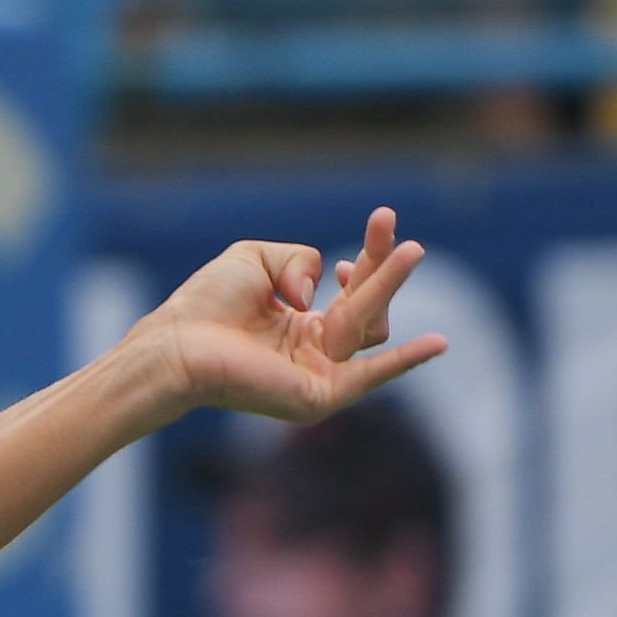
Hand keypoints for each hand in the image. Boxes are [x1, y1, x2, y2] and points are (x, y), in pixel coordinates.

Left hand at [134, 207, 446, 424]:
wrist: (177, 342)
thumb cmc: (205, 304)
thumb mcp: (256, 259)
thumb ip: (299, 259)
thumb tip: (318, 290)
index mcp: (300, 324)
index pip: (352, 291)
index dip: (370, 257)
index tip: (380, 220)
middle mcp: (314, 352)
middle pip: (366, 306)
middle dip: (384, 266)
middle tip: (396, 225)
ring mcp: (319, 375)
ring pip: (368, 325)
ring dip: (388, 285)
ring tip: (408, 250)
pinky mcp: (318, 395)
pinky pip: (370, 375)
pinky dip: (405, 360)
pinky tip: (439, 343)